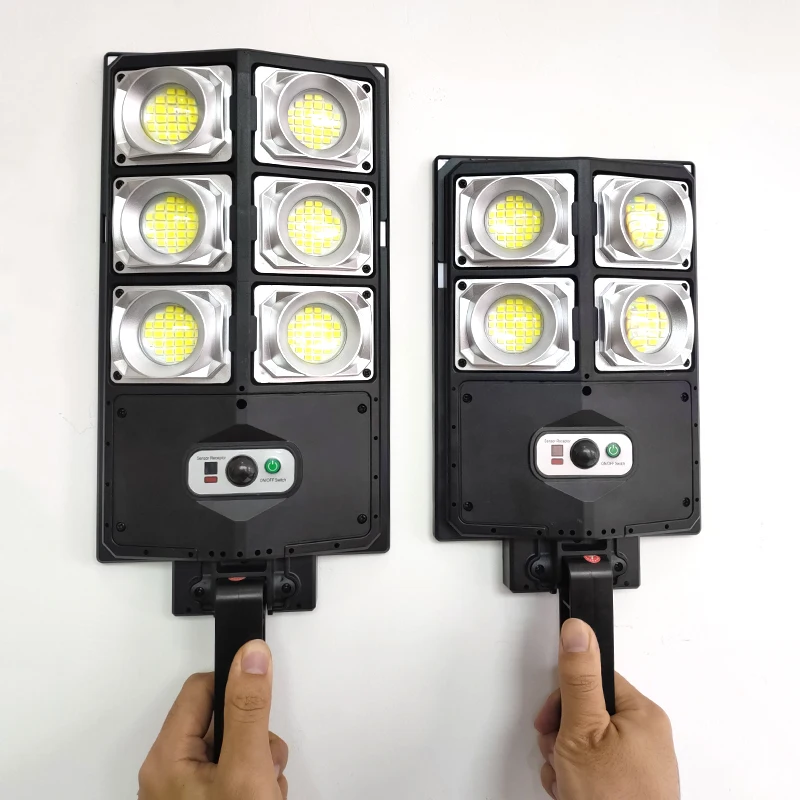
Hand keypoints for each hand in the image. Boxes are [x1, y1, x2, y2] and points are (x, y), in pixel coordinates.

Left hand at [139, 640, 287, 798]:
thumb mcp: (245, 770)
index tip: (260, 686)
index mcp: (166, 758)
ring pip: (234, 746)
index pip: (201, 688)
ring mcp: (188, 790)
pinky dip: (255, 780)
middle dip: (254, 735)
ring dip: (260, 760)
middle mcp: (171, 772)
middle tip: (263, 759)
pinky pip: (236, 770)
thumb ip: (248, 711)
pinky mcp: (207, 799)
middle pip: (221, 720)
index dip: (236, 686)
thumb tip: (251, 657)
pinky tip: (261, 795)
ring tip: (264, 787)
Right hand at [535, 619, 678, 799]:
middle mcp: (646, 737)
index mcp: (643, 714)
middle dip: (561, 735)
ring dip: (564, 761)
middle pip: (585, 712)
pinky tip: (572, 794)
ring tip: (568, 782)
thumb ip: (577, 679)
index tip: (553, 716)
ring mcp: (638, 766)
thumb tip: (578, 631)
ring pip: (584, 744)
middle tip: (561, 755)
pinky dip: (575, 780)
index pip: (594, 679)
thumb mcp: (583, 732)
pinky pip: (593, 770)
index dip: (565, 697)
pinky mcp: (628, 788)